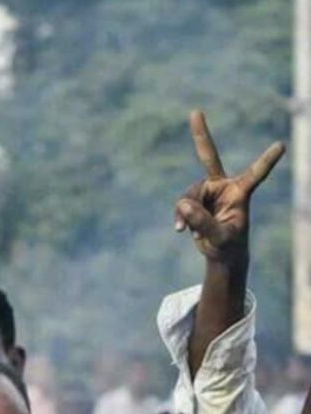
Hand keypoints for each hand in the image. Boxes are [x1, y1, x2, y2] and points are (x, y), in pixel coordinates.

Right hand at [175, 110, 284, 262]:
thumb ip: (203, 222)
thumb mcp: (219, 237)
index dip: (267, 161)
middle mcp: (224, 186)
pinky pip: (182, 205)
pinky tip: (179, 230)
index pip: (255, 174)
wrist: (220, 252)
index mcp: (241, 192)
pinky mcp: (196, 201)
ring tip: (184, 229)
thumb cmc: (228, 245)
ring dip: (186, 211)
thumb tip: (183, 204)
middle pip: (208, 158)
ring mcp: (209, 192)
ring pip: (189, 194)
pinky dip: (180, 216)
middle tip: (195, 112)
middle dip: (200, 135)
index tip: (281, 146)